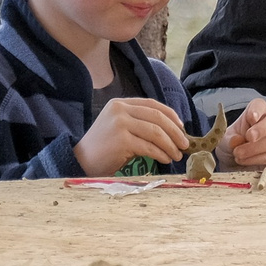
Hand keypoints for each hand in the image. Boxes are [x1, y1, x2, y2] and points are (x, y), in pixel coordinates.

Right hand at [75, 96, 191, 174]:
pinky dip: (161, 154)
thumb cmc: (103, 148)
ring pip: (156, 133)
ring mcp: (120, 124)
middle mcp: (120, 110)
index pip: (152, 104)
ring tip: (176, 155)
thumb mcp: (119, 127)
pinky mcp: (122, 141)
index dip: (170, 115)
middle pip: (157, 117)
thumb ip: (139, 124)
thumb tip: (172, 132)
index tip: (182, 127)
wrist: (80, 161)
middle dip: (175, 132)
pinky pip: (149, 147)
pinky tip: (166, 159)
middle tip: (185, 144)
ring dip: (170, 145)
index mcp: (120, 104)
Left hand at [225, 98, 265, 167]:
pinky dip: (257, 160)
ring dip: (255, 149)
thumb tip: (237, 140)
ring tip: (238, 154)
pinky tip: (245, 161)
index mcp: (259, 110)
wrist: (237, 160)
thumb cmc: (233, 143)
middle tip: (247, 138)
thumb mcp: (226, 139)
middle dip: (260, 130)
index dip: (256, 110)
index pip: (260, 105)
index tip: (251, 117)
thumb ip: (230, 138)